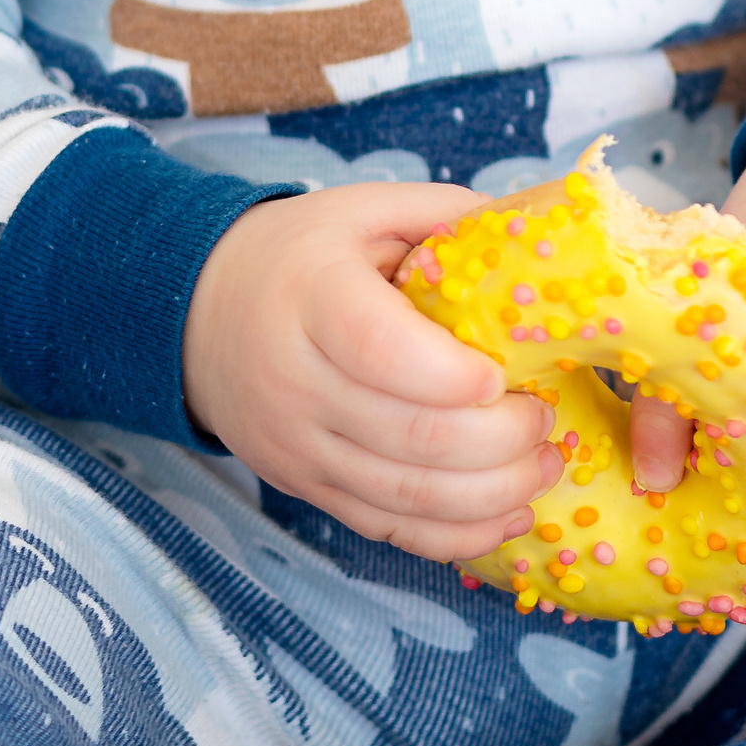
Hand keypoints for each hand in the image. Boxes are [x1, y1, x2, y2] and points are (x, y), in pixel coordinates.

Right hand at [182, 182, 562, 561]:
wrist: (199, 314)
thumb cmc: (300, 257)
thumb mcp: (363, 210)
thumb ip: (447, 216)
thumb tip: (540, 238)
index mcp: (313, 297)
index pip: (381, 348)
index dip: (453, 374)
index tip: (506, 376)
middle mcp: (298, 381)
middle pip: (411, 435)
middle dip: (501, 440)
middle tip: (546, 418)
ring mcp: (300, 446)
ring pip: (406, 495)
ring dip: (495, 493)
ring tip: (545, 465)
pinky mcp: (307, 487)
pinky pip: (389, 529)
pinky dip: (457, 535)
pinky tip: (509, 515)